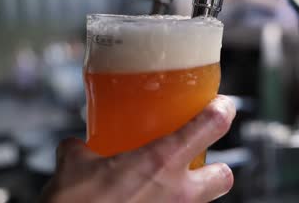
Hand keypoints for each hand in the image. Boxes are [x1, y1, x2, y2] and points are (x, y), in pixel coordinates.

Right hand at [40, 95, 235, 202]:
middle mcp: (177, 191)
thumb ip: (80, 150)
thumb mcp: (74, 168)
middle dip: (216, 167)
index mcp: (161, 161)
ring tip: (169, 183)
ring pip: (204, 200)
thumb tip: (75, 146)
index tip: (222, 105)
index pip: (211, 126)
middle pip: (224, 176)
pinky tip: (147, 201)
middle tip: (198, 158)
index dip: (223, 110)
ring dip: (192, 190)